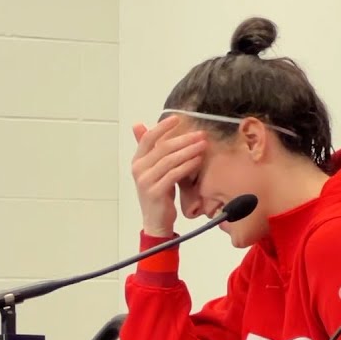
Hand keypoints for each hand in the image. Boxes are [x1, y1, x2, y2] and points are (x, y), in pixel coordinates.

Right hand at [130, 116, 207, 237]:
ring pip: (170, 160)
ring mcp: (146, 181)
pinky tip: (198, 160)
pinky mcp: (156, 192)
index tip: (178, 118)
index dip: (162, 127)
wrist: (156, 221)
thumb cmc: (159, 193)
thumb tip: (139, 125)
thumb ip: (152, 150)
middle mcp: (139, 169)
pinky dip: (187, 166)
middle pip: (163, 148)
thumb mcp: (154, 170)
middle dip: (184, 139)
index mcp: (137, 161)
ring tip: (203, 145)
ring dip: (189, 150)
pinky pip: (174, 174)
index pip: (148, 138)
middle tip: (200, 134)